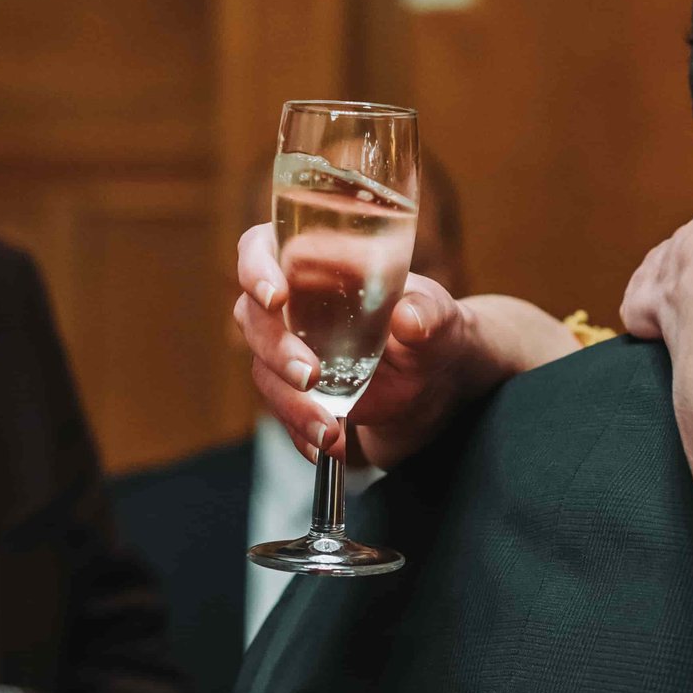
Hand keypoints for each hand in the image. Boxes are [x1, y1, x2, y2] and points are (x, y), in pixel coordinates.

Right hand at [234, 223, 484, 471]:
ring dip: (290, 403)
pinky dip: (300, 431)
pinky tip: (324, 445)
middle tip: (311, 377)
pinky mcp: (292, 388)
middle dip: (276, 350)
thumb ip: (428, 313)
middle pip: (253, 316)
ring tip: (329, 430)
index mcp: (317, 262)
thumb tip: (410, 320)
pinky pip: (281, 409)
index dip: (256, 266)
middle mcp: (292, 302)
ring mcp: (288, 347)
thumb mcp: (439, 315)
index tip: (276, 296)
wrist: (433, 377)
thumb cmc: (432, 325)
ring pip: (263, 369)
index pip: (263, 247)